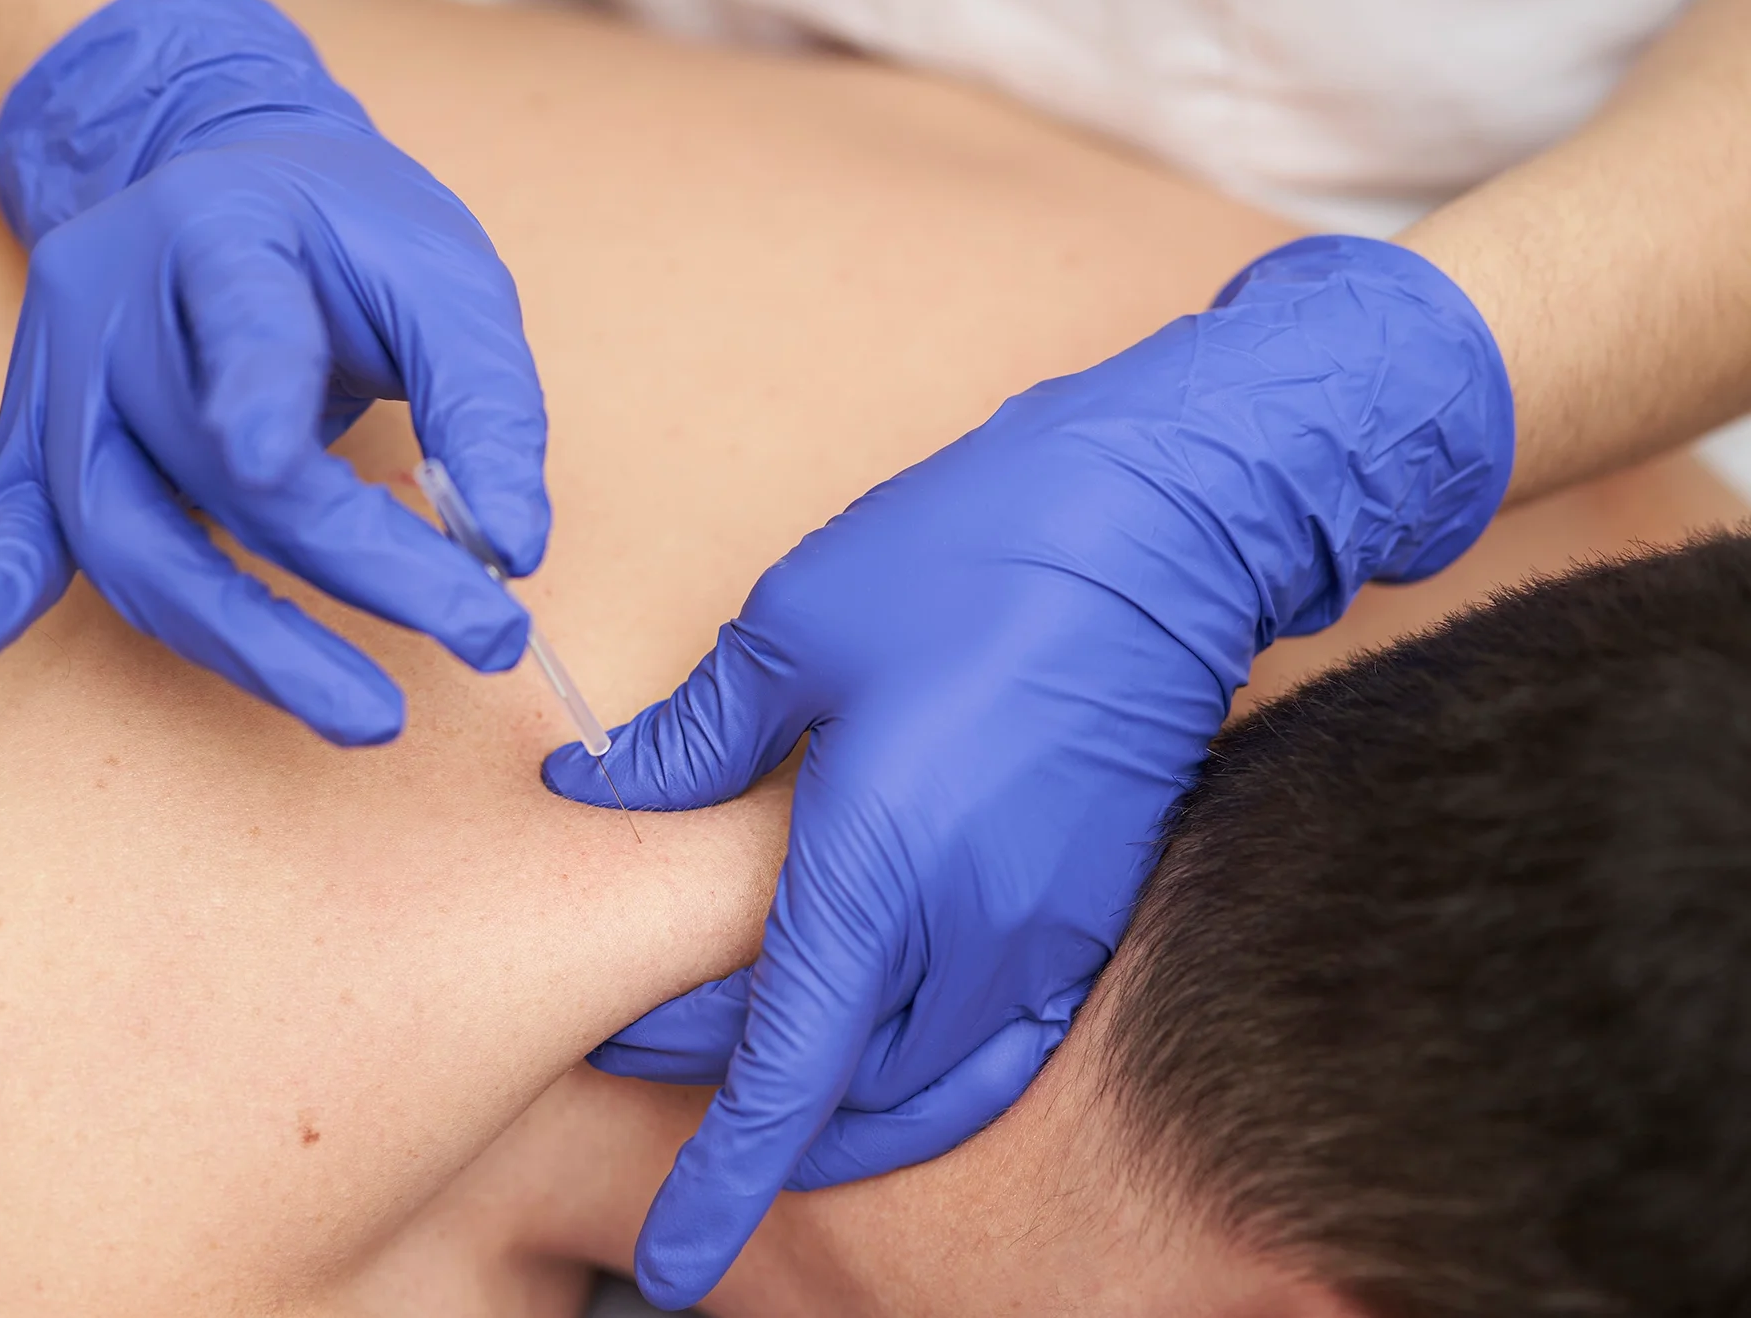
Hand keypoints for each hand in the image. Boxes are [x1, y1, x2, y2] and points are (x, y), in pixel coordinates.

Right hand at [0, 0, 548, 744]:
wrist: (215, 174)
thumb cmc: (341, 234)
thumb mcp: (441, 272)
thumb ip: (484, 399)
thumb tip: (513, 550)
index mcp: (223, 228)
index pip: (245, 320)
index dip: (263, 395)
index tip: (294, 467)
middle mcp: (117, 301)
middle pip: (210, 465)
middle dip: (349, 567)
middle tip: (481, 637)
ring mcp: (61, 376)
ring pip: (121, 530)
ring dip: (238, 638)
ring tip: (362, 713)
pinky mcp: (35, 439)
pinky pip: (7, 528)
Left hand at [545, 235, 1515, 1306]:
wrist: (1171, 523)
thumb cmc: (976, 554)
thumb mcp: (796, 627)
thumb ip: (694, 739)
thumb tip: (597, 788)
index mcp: (875, 871)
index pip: (782, 1078)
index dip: (719, 1180)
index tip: (666, 1262)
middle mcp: (966, 932)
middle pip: (836, 1087)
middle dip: (735, 1099)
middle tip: (638, 1052)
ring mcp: (1043, 932)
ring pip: (921, 1081)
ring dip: (835, 1096)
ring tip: (749, 1061)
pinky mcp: (1092, 911)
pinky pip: (999, 1045)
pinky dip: (931, 1075)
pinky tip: (883, 1048)